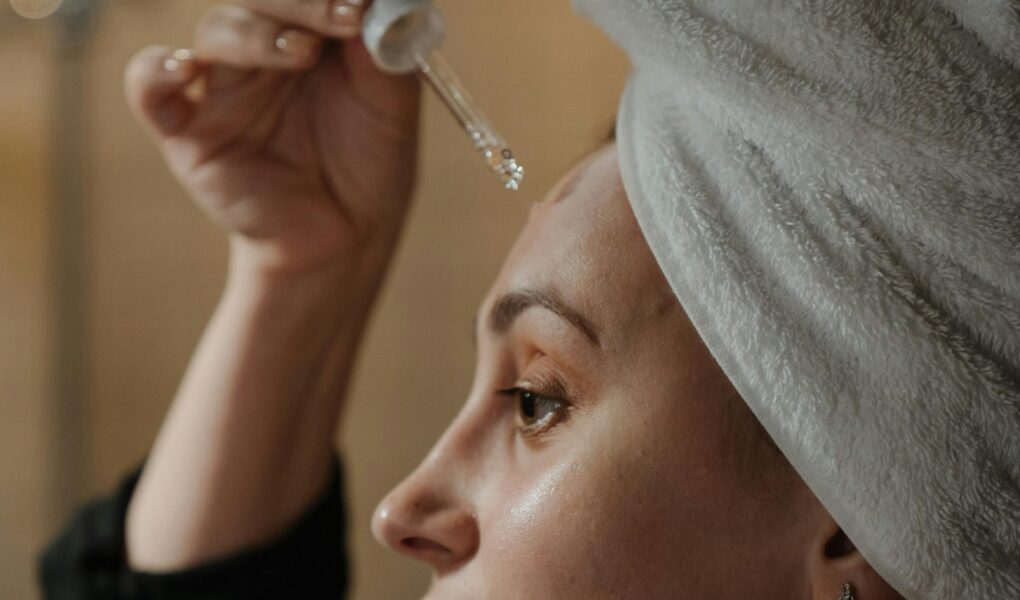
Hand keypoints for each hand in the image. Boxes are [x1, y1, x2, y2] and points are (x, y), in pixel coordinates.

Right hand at [124, 0, 420, 277]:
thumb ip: (383, 53)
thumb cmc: (368, 163)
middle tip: (345, 17)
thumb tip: (377, 5)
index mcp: (311, 30)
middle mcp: (262, 49)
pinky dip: (157, 70)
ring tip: (303, 53)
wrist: (347, 234)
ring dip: (258, 33)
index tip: (362, 5)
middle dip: (301, 2)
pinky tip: (184, 70)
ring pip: (218, 30)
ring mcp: (222, 86)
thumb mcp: (393, 105)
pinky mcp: (188, 130)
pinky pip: (150, 87)